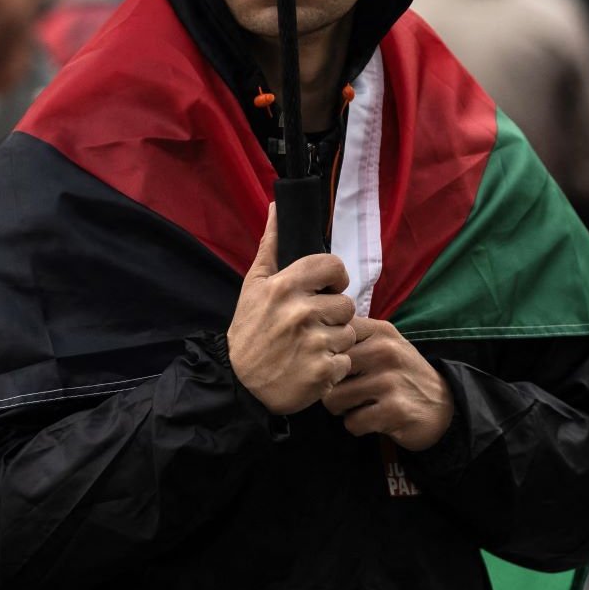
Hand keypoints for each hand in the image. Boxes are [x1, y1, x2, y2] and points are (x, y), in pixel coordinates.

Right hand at [226, 206, 357, 415]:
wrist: (239, 382)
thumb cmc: (249, 330)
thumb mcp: (254, 284)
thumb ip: (270, 245)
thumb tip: (277, 207)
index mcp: (285, 286)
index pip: (334, 267)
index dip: (334, 279)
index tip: (325, 290)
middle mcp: (301, 311)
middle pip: (346, 303)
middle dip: (333, 315)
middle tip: (312, 325)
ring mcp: (314, 343)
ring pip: (349, 333)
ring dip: (334, 341)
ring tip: (310, 347)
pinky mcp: (323, 371)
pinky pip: (346, 361)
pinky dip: (333, 367)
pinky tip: (312, 366)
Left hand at [324, 317, 452, 451]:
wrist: (443, 408)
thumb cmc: (402, 375)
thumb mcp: (385, 345)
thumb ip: (354, 338)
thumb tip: (310, 340)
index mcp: (380, 331)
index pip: (331, 336)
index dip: (324, 356)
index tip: (335, 367)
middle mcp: (385, 351)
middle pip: (326, 371)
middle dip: (330, 387)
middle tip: (346, 392)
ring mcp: (390, 381)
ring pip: (334, 400)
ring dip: (342, 409)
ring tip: (359, 405)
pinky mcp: (393, 410)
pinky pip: (352, 423)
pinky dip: (357, 426)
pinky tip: (372, 419)